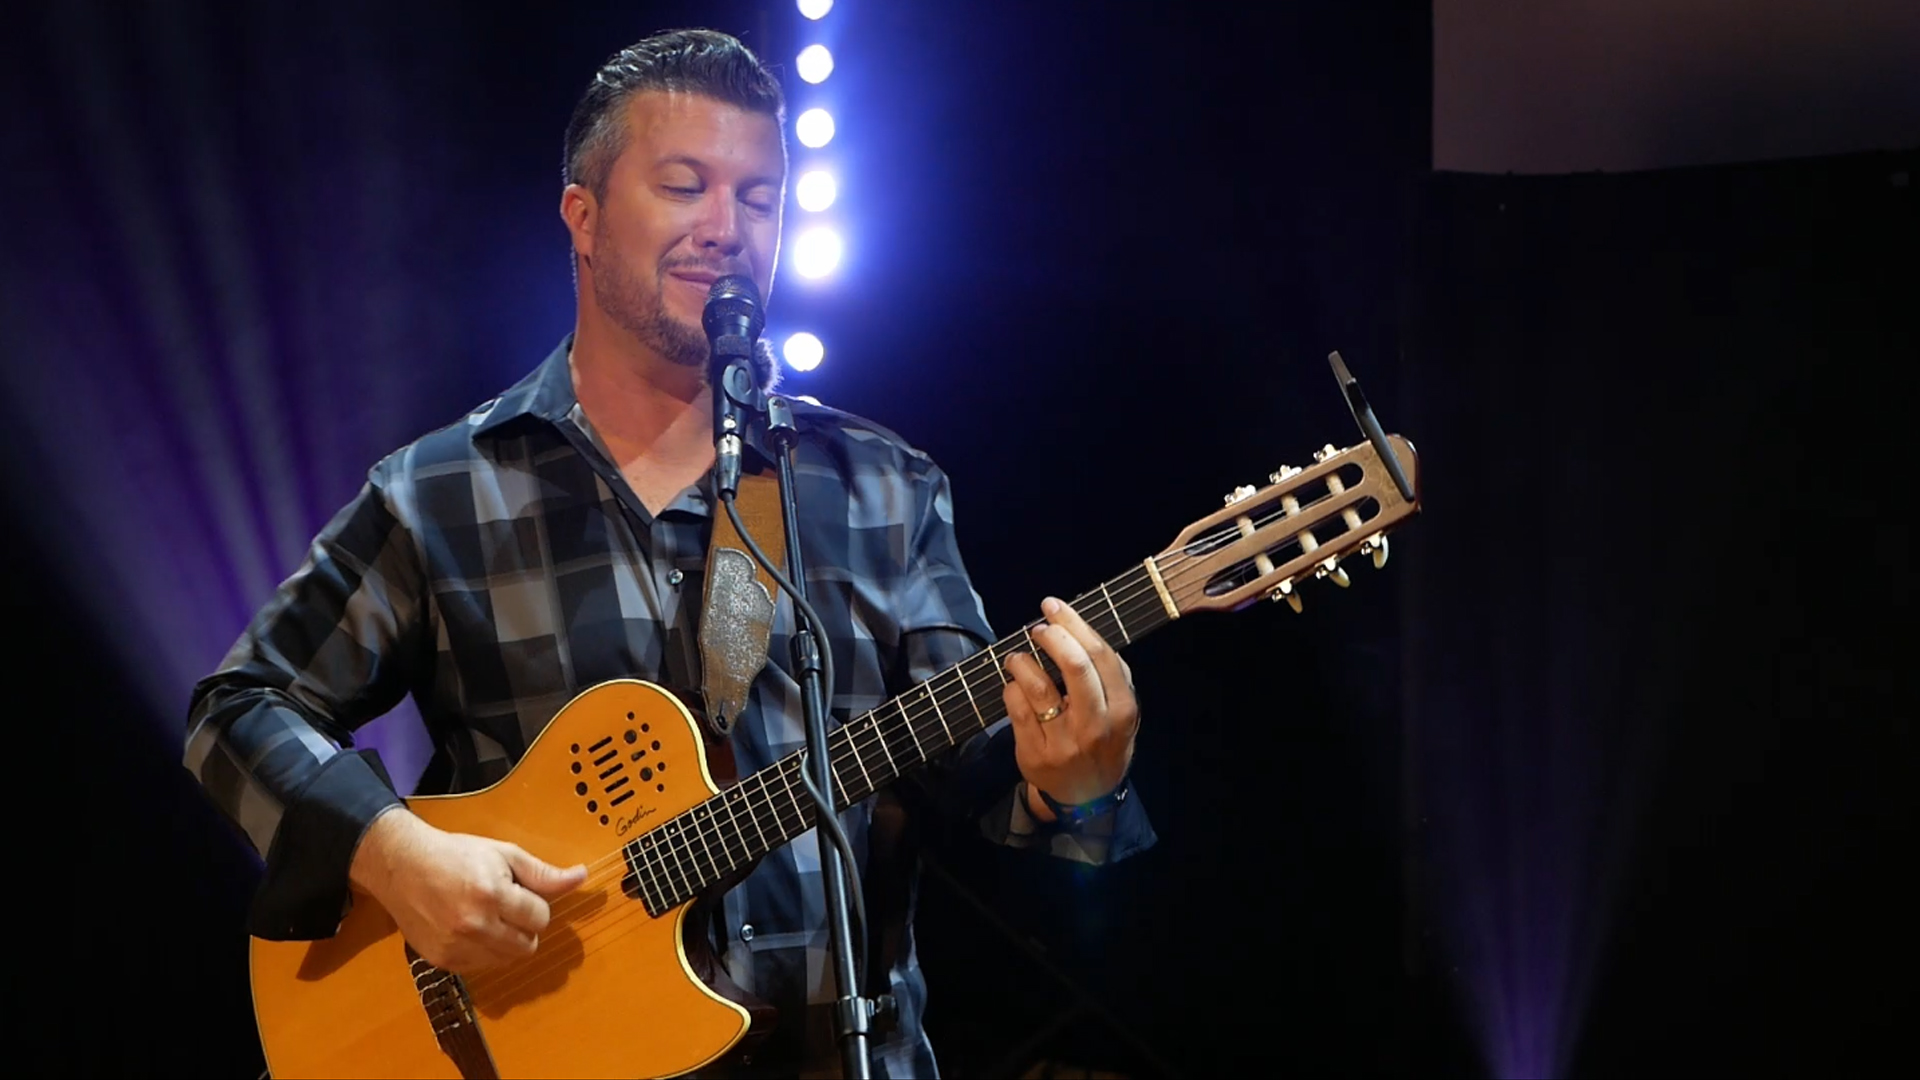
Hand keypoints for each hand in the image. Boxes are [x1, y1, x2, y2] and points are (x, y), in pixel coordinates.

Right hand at [348, 809, 587, 973]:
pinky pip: (482, 966)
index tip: (518, 892)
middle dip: (524, 925)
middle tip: (505, 906)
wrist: (402, 867)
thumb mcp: (504, 854)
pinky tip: (470, 929)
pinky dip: (484, 952)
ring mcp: (456, 947)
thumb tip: (581, 877)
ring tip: (488, 916)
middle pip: (527, 944)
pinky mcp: (443, 961)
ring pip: (507, 959)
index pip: (540, 917)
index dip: (534, 904)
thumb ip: (543, 873)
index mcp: (492, 894)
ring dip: (507, 941)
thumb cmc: (457, 855)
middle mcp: (474, 925)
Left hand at [1002, 597, 1138, 816]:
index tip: (1054, 607)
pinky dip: (1011, 687)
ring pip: (1038, 687)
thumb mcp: (1123, 714)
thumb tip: (1080, 631)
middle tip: (1038, 628)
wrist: (1089, 797)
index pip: (1100, 656)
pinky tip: (1014, 684)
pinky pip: (1016, 709)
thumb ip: (1113, 677)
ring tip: (1018, 657)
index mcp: (1122, 710)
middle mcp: (1095, 726)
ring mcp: (1063, 742)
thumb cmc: (1104, 743)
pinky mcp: (1035, 754)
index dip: (1074, 624)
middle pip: (1075, 666)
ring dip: (1022, 661)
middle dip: (1052, 636)